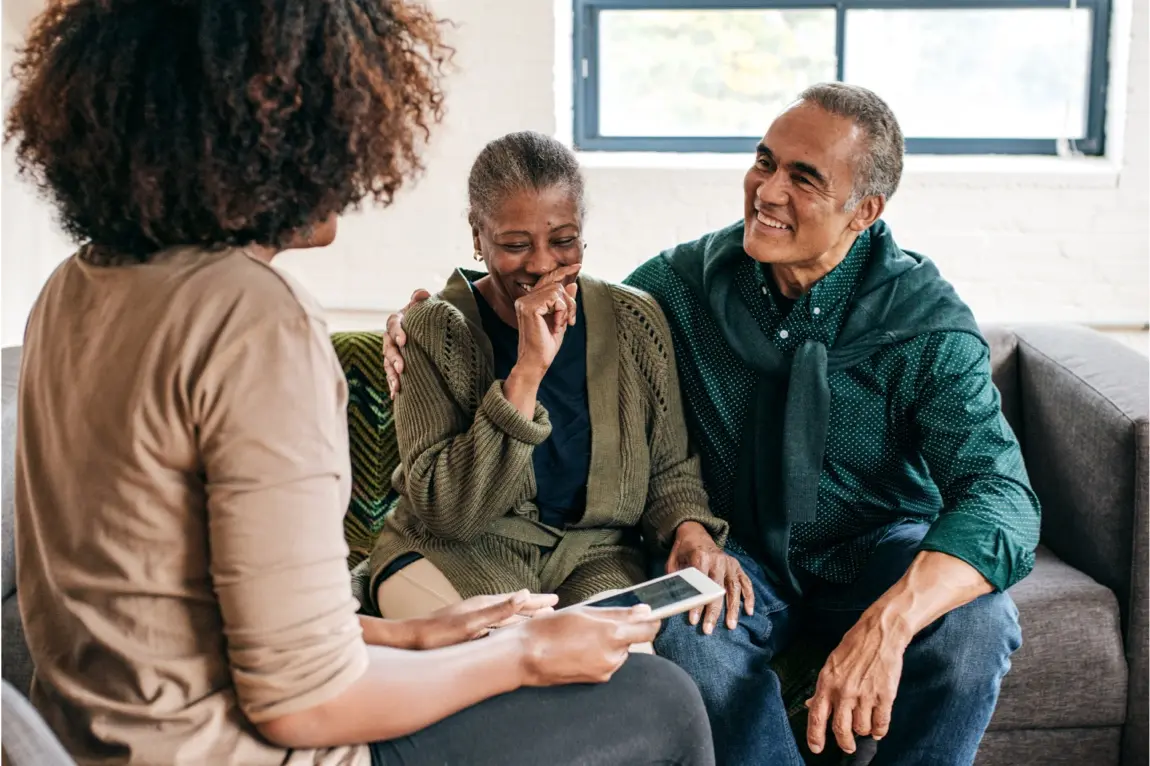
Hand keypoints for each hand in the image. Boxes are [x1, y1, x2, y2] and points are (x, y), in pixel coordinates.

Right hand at [383, 289, 430, 398]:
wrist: (429, 328)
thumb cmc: (426, 316)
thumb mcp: (425, 305)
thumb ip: (421, 298)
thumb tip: (422, 294)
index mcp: (398, 321)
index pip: (393, 324)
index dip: (397, 332)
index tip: (404, 341)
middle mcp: (392, 337)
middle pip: (388, 347)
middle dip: (393, 358)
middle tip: (401, 367)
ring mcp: (393, 353)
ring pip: (388, 364)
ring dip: (391, 375)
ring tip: (397, 386)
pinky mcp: (397, 366)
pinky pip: (392, 375)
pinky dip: (393, 385)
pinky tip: (395, 395)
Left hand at [410, 590, 557, 649]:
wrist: (409, 639)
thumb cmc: (439, 634)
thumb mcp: (472, 623)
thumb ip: (499, 610)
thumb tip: (525, 594)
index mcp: (485, 605)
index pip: (519, 601)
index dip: (538, 602)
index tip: (556, 600)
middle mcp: (481, 608)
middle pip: (514, 606)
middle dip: (534, 606)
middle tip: (553, 606)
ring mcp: (473, 616)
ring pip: (505, 615)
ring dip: (522, 615)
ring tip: (535, 616)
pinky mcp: (467, 626)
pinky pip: (495, 623)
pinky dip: (508, 624)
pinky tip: (505, 630)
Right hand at [511, 264, 580, 376]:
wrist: (536, 362)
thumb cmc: (546, 346)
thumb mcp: (560, 320)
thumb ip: (564, 302)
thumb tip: (573, 284)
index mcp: (529, 300)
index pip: (547, 279)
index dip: (563, 271)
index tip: (578, 265)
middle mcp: (524, 298)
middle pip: (556, 284)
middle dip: (570, 301)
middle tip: (571, 321)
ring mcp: (525, 302)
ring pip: (558, 290)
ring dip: (566, 309)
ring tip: (561, 325)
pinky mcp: (530, 307)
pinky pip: (556, 299)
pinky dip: (562, 312)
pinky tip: (557, 326)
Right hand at [514, 605, 660, 685]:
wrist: (526, 656)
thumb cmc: (551, 628)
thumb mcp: (585, 612)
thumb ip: (619, 612)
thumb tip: (645, 611)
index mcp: (612, 634)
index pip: (649, 629)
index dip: (650, 621)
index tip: (646, 615)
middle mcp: (613, 655)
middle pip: (633, 640)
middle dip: (622, 631)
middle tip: (596, 624)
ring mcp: (605, 670)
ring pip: (620, 652)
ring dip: (611, 644)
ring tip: (583, 637)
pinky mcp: (597, 680)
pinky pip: (608, 663)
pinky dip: (600, 655)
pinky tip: (579, 649)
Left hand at [666, 521, 752, 632]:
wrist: (695, 533)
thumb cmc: (683, 551)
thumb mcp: (673, 562)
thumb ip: (675, 579)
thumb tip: (674, 601)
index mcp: (701, 557)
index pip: (700, 585)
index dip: (697, 603)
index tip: (693, 620)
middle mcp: (718, 560)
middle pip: (718, 590)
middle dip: (714, 612)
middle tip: (709, 629)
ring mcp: (730, 563)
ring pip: (734, 588)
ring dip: (733, 609)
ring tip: (731, 626)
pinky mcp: (737, 566)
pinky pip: (746, 582)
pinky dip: (749, 597)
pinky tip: (748, 611)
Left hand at [805, 611, 906, 755]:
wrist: (880, 633)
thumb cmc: (853, 647)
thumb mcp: (831, 664)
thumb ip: (822, 688)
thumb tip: (811, 706)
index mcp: (827, 683)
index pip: (816, 716)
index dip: (815, 736)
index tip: (816, 748)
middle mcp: (844, 692)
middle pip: (841, 729)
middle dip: (844, 743)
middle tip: (848, 747)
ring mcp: (865, 695)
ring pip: (862, 729)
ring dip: (863, 731)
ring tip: (865, 724)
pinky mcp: (885, 696)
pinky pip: (881, 724)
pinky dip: (880, 730)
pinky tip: (878, 728)